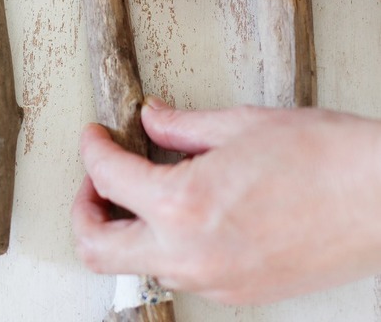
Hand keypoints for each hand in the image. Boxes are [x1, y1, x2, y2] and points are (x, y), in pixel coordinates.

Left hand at [71, 98, 380, 304]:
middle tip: (98, 178)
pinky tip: (183, 213)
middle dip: (85, 209)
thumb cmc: (329, 159)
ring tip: (141, 191)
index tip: (94, 138)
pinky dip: (164, 244)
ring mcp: (215, 282)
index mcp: (184, 206)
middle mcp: (191, 254)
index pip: (107, 179)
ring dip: (124, 229)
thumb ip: (181, 127)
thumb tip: (150, 120)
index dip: (91, 150)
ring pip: (137, 265)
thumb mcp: (241, 125)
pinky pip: (179, 273)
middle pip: (98, 249)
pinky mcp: (238, 293)